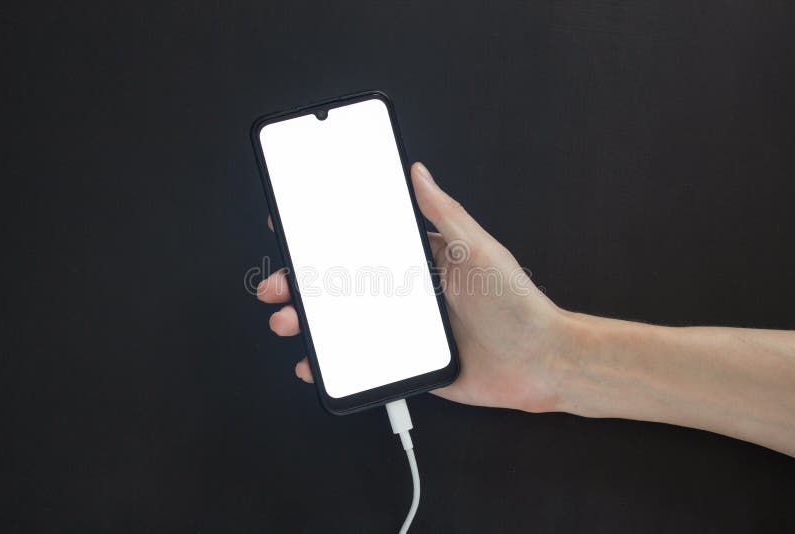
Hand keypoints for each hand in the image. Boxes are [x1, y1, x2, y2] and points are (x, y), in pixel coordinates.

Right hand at [257, 162, 573, 412]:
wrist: (539, 361)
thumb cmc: (516, 304)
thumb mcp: (476, 249)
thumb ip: (442, 213)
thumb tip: (419, 172)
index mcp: (421, 260)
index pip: (364, 244)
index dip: (326, 240)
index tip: (295, 235)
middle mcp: (409, 292)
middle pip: (344, 284)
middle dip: (304, 283)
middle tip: (277, 285)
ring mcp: (406, 329)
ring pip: (345, 322)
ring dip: (309, 321)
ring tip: (288, 321)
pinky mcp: (408, 361)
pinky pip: (362, 360)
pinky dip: (333, 361)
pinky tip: (314, 361)